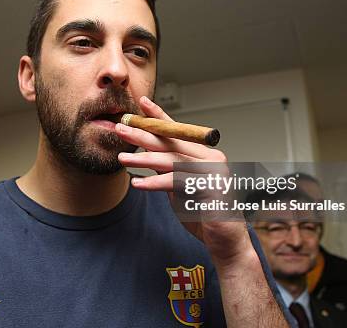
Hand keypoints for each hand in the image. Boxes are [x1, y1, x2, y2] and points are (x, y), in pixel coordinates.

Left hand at [116, 96, 252, 265]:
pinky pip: (177, 182)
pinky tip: (138, 184)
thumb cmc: (202, 214)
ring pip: (172, 160)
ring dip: (143, 158)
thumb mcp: (179, 188)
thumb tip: (145, 155)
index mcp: (205, 154)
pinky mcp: (211, 188)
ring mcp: (213, 171)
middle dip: (144, 134)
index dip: (160, 117)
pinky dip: (155, 183)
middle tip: (121, 127)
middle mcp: (211, 157)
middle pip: (172, 142)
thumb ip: (168, 170)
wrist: (226, 242)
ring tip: (122, 158)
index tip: (142, 104)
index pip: (179, 132)